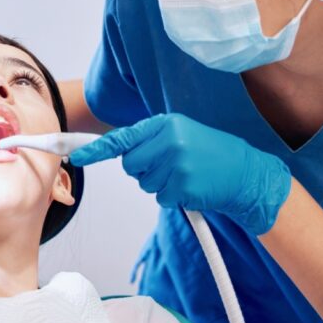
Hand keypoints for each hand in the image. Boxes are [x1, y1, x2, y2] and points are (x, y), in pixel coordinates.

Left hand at [69, 113, 290, 235]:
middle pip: (130, 164)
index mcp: (165, 124)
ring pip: (144, 183)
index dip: (95, 149)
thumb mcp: (182, 134)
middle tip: (172, 166)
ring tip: (187, 175)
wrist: (246, 173)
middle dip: (145, 170)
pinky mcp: (183, 186)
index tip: (75, 157)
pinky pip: (162, 198)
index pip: (123, 137)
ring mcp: (176, 164)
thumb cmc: (211, 154)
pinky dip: (175, 198)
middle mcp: (169, 141)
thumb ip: (152, 139)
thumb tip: (120, 152)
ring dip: (161, 185)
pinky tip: (193, 187)